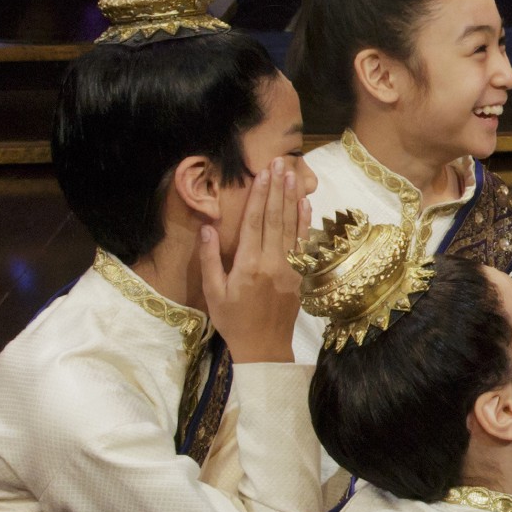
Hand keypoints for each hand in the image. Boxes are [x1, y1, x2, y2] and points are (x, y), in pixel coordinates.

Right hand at [201, 159, 310, 362]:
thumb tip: (207, 227)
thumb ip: (210, 259)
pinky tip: (305, 204)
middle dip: (277, 188)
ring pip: (291, 227)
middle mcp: (271, 262)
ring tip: (292, 174)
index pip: (253, 222)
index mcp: (248, 265)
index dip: (258, 196)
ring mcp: (289, 268)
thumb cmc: (233, 321)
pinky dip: (305, 223)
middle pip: (274, 218)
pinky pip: (304, 244)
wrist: (264, 348)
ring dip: (292, 199)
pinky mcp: (300, 276)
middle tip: (279, 163)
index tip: (262, 173)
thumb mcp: (213, 293)